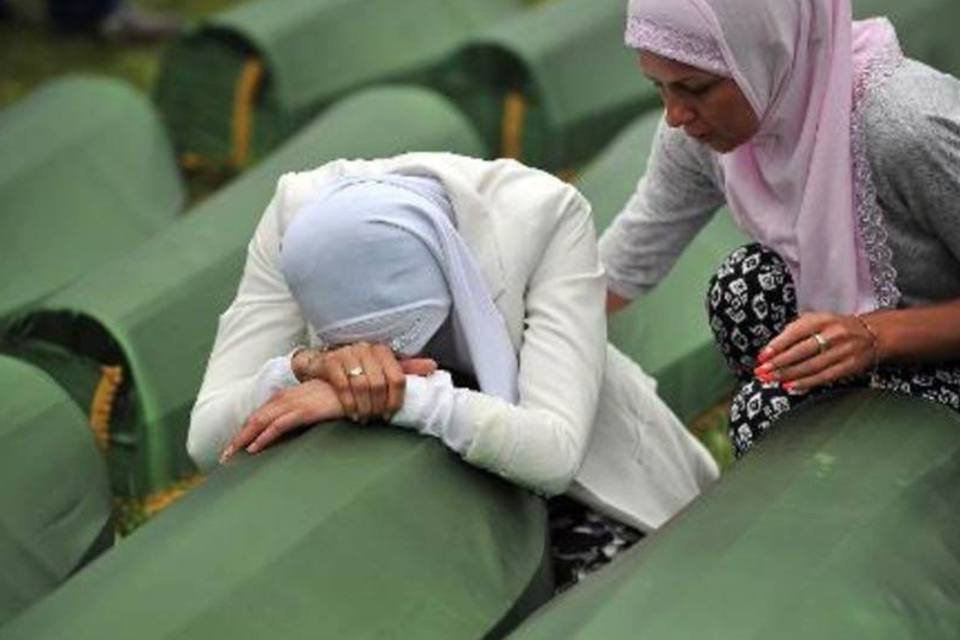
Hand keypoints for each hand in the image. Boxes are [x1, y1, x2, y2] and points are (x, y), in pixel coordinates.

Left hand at [220, 379, 342, 461]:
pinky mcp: (304, 411)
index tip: (234, 447)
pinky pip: (279, 425)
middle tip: (224, 456)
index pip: (258, 416)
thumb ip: (299, 412)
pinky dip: (264, 436)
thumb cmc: (336, 394)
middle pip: (254, 420)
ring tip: (232, 454)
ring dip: (244, 439)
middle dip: (238, 438)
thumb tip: (290, 426)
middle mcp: (284, 399)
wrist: (356, 383)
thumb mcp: (313, 402)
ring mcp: (293, 404)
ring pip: (261, 422)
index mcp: (285, 397)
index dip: (244, 431)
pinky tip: (255, 447)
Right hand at [293, 343, 436, 421]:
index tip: (390, 413)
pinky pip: (343, 386)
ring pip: (362, 385)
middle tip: (375, 418)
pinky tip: (352, 413)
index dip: (395, 399)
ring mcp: (347, 353)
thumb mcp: (382, 366)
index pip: (397, 378)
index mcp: (382, 350)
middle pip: (379, 384)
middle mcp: (366, 348)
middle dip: (378, 406)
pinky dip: (349, 403)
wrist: (322, 363)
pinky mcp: (330, 362)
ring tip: (364, 418)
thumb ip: (406, 367)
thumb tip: (433, 366)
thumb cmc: (356, 368)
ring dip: (364, 407)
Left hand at [754, 312, 877, 391]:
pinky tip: (790, 386)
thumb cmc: (835, 328)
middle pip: (802, 351)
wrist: (871, 334)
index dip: (777, 345)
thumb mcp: (816, 320)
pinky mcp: (850, 366)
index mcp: (822, 319)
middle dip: (779, 363)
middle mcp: (833, 334)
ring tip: (771, 380)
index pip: (795, 332)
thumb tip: (771, 349)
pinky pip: (824, 377)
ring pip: (811, 366)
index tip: (762, 356)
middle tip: (762, 371)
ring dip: (788, 375)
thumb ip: (794, 331)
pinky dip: (805, 383)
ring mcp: (843, 351)